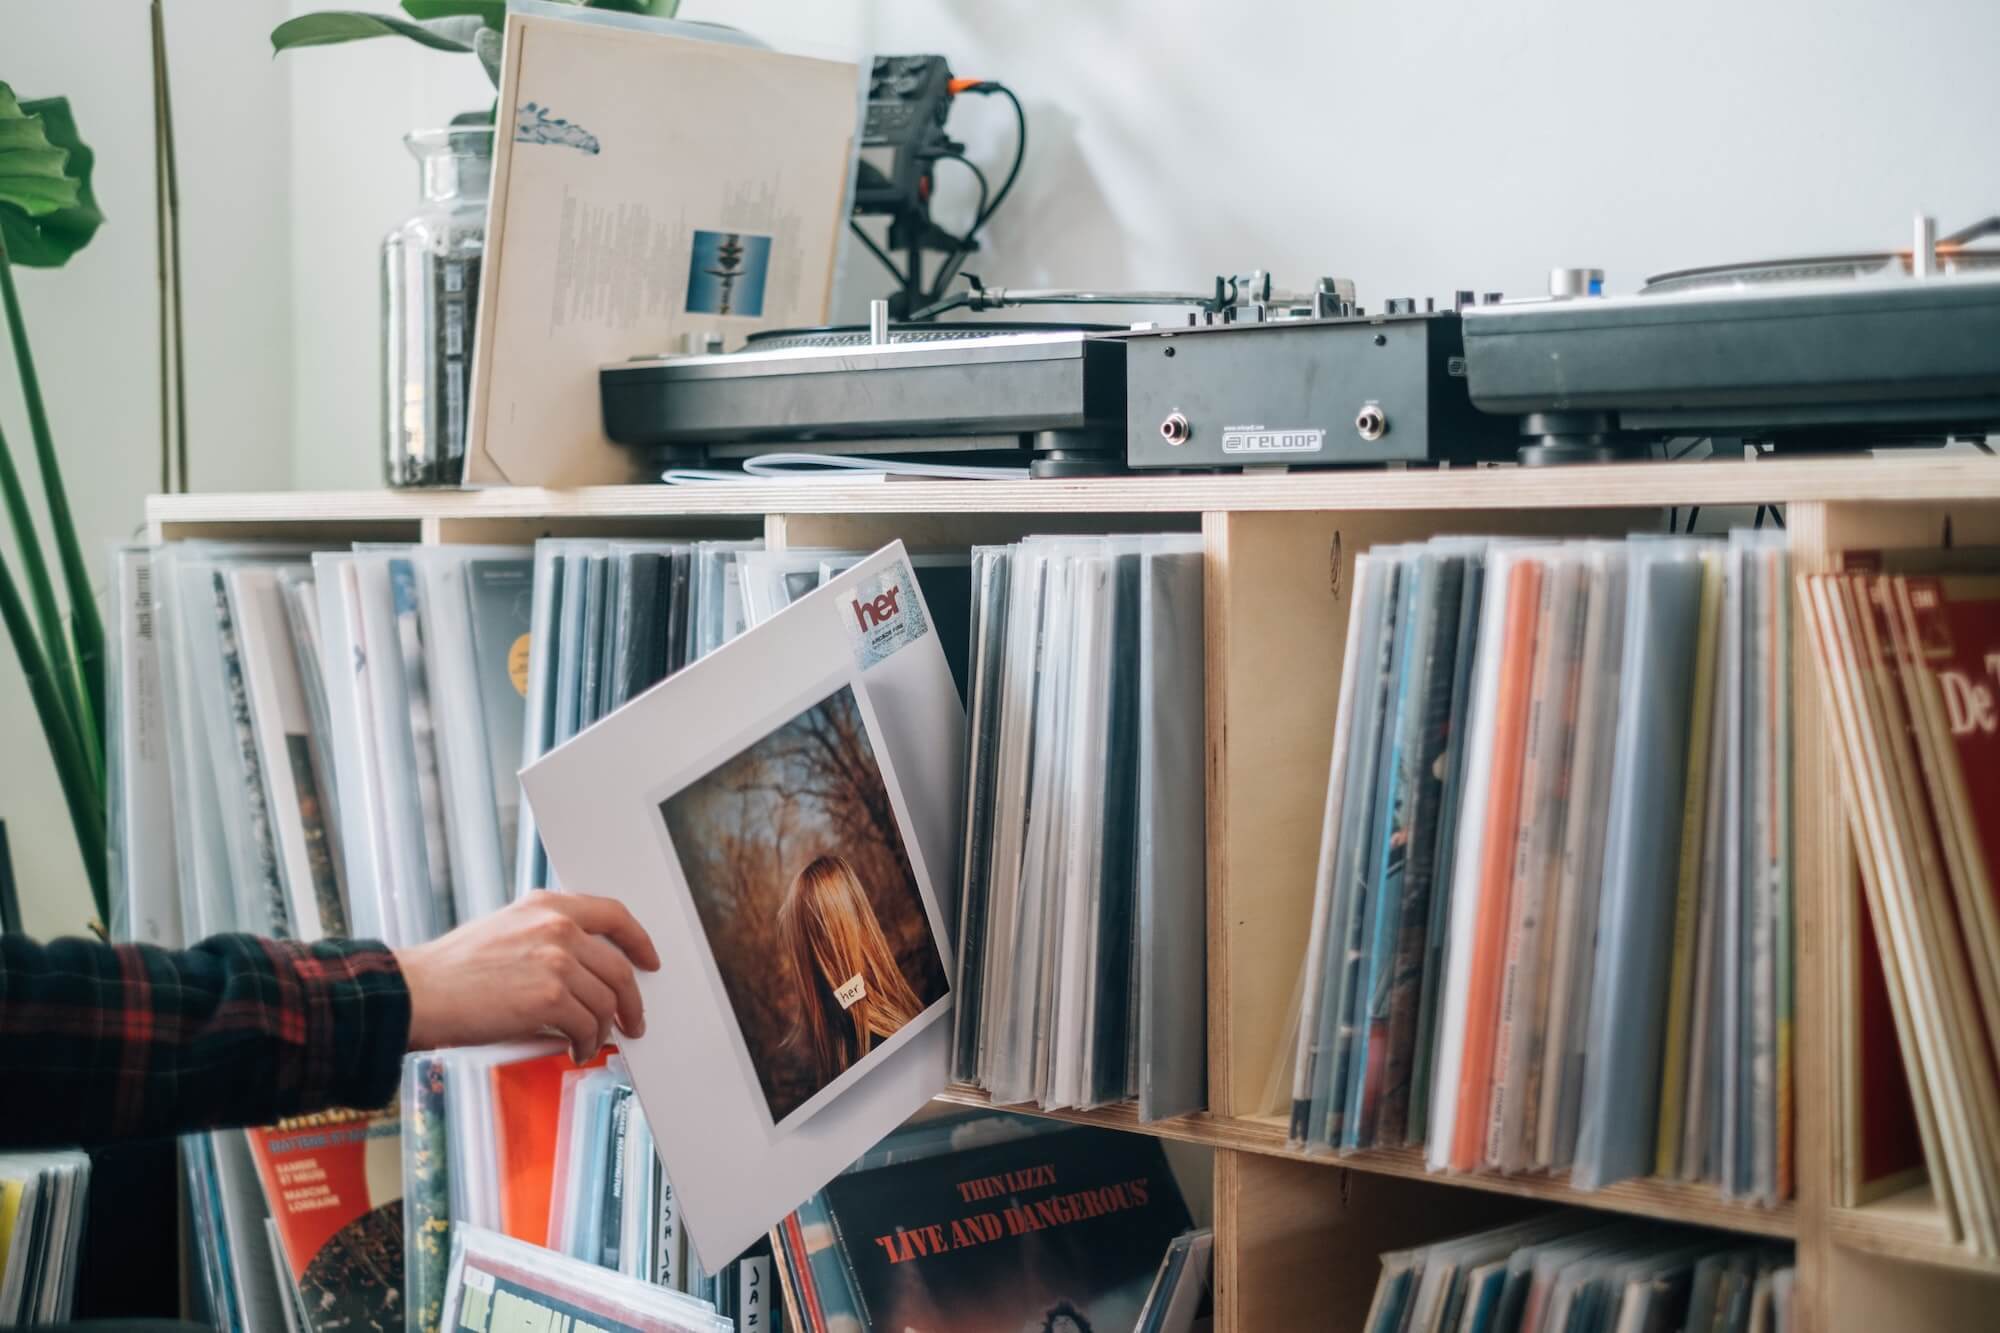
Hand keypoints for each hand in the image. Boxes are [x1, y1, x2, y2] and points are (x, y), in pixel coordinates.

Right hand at [395, 892, 660, 1061]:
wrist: (419, 993)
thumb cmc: (453, 970)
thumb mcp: (505, 929)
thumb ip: (545, 935)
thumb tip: (585, 967)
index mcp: (547, 906)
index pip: (614, 914)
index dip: (639, 941)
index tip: (649, 960)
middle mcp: (557, 927)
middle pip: (619, 968)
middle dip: (631, 1001)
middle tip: (633, 1022)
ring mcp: (557, 961)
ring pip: (606, 1002)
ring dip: (604, 1030)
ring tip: (591, 1042)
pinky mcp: (550, 997)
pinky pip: (589, 1027)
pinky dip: (588, 1044)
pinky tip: (577, 1050)